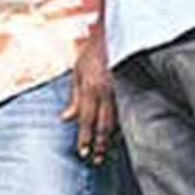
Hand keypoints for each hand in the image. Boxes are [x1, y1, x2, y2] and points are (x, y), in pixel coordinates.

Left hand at [59, 33, 117, 165]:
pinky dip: (122, 125)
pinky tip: (120, 135)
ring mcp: (120, 90)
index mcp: (90, 87)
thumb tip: (65, 119)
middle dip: (99, 144)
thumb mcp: (77, 72)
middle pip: (102, 124)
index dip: (85, 137)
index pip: (86, 119)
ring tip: (108, 153)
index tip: (84, 153)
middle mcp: (105, 91)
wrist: (113, 34)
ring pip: (116, 120)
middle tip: (97, 160)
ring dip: (111, 138)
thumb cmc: (92, 53)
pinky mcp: (130, 88)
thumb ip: (73, 97)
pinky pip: (125, 111)